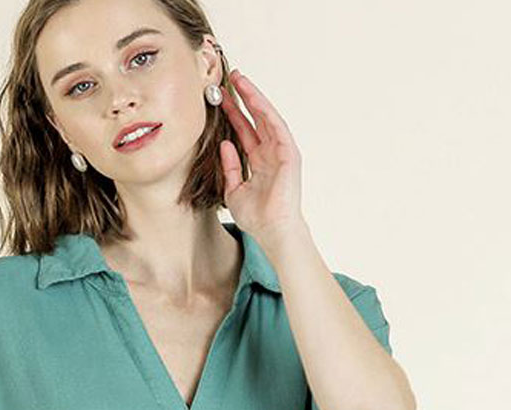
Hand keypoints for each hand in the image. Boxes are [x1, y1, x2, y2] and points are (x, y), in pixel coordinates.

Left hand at [218, 69, 304, 247]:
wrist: (272, 230)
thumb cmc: (257, 217)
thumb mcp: (234, 190)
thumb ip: (230, 166)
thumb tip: (225, 143)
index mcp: (258, 162)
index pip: (244, 132)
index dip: (234, 114)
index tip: (221, 99)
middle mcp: (270, 154)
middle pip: (255, 119)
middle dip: (244, 98)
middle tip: (230, 79)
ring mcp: (281, 152)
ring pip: (266, 118)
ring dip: (254, 98)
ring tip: (241, 80)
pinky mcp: (289, 154)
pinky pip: (277, 127)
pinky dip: (266, 111)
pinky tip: (255, 98)